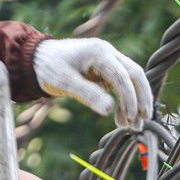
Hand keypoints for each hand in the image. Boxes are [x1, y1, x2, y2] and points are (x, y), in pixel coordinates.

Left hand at [34, 38, 152, 129]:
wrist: (37, 59)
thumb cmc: (48, 68)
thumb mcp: (64, 82)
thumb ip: (87, 94)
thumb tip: (110, 109)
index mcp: (99, 52)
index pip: (122, 75)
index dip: (130, 97)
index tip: (132, 117)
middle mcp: (108, 53)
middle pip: (135, 75)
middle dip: (141, 99)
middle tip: (142, 122)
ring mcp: (109, 61)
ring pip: (132, 81)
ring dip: (135, 102)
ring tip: (132, 126)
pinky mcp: (106, 70)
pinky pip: (122, 86)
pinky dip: (124, 102)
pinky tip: (120, 119)